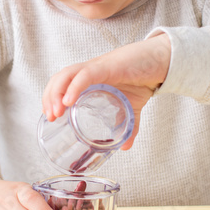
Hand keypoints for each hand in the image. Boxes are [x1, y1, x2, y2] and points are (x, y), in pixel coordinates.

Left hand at [42, 33, 170, 149]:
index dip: (51, 98)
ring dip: (57, 93)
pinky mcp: (107, 67)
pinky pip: (86, 75)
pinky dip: (75, 87)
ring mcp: (97, 68)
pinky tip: (69, 101)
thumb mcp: (132, 107)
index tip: (50, 117)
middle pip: (58, 79)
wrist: (160, 61)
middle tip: (50, 117)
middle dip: (50, 97)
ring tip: (56, 111)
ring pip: (67, 75)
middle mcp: (89, 71)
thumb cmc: (141, 78)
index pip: (61, 84)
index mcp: (90, 79)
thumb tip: (126, 147)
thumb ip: (127, 126)